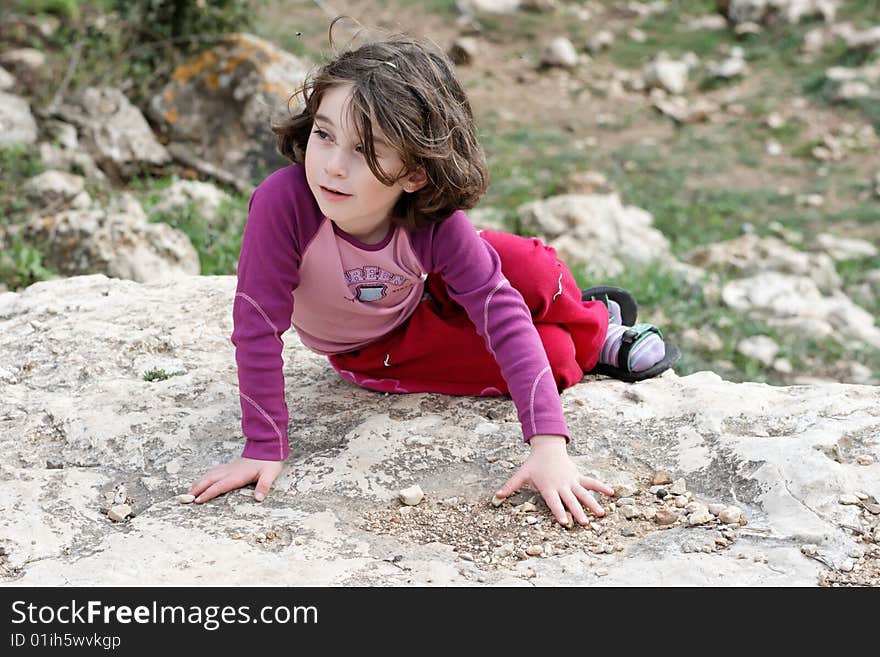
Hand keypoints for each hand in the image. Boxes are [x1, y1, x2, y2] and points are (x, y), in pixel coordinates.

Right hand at [190, 457, 283, 503]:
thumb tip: (259, 498)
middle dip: (197, 489)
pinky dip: (205, 476)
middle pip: (210, 480)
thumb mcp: (270, 474)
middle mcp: (230, 471)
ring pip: (210, 475)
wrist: (267, 447)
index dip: (208, 493)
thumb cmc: (269, 462)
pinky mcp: (230, 466)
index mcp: (237, 476)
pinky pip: (214, 471)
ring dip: (199, 482)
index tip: (197, 500)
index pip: (219, 486)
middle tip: (186, 498)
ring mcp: (229, 468)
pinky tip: (203, 479)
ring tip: (190, 490)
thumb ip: (264, 486)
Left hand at [495, 434, 613, 525]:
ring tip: (601, 514)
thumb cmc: (534, 464)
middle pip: (570, 500)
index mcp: (548, 486)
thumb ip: (510, 486)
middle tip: (584, 523)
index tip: (564, 522)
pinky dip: (601, 487)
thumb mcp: (521, 474)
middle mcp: (561, 484)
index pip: (553, 501)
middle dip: (577, 512)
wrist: (548, 447)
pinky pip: (591, 482)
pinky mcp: (578, 476)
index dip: (558, 511)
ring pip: (584, 493)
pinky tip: (611, 493)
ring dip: (592, 503)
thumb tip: (496, 497)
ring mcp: (571, 480)